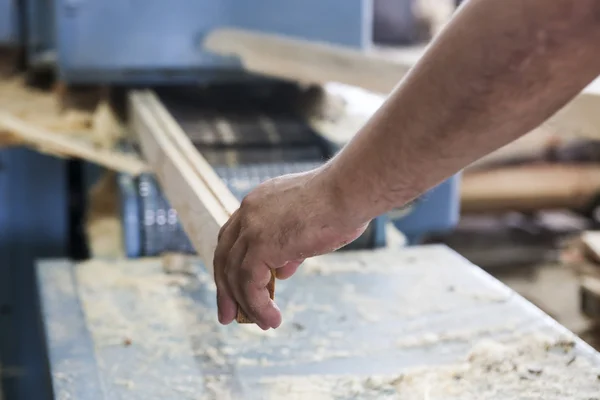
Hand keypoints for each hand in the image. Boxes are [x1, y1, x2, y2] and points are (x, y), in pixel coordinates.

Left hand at [213, 167, 367, 329]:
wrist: (349, 191)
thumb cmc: (340, 205)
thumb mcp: (308, 229)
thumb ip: (289, 249)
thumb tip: (280, 271)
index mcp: (258, 202)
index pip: (233, 237)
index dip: (230, 264)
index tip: (234, 287)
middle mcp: (249, 212)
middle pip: (224, 256)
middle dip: (225, 289)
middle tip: (228, 315)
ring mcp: (252, 228)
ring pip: (234, 275)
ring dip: (245, 304)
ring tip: (263, 324)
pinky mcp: (260, 244)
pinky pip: (249, 284)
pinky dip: (257, 305)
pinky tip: (272, 319)